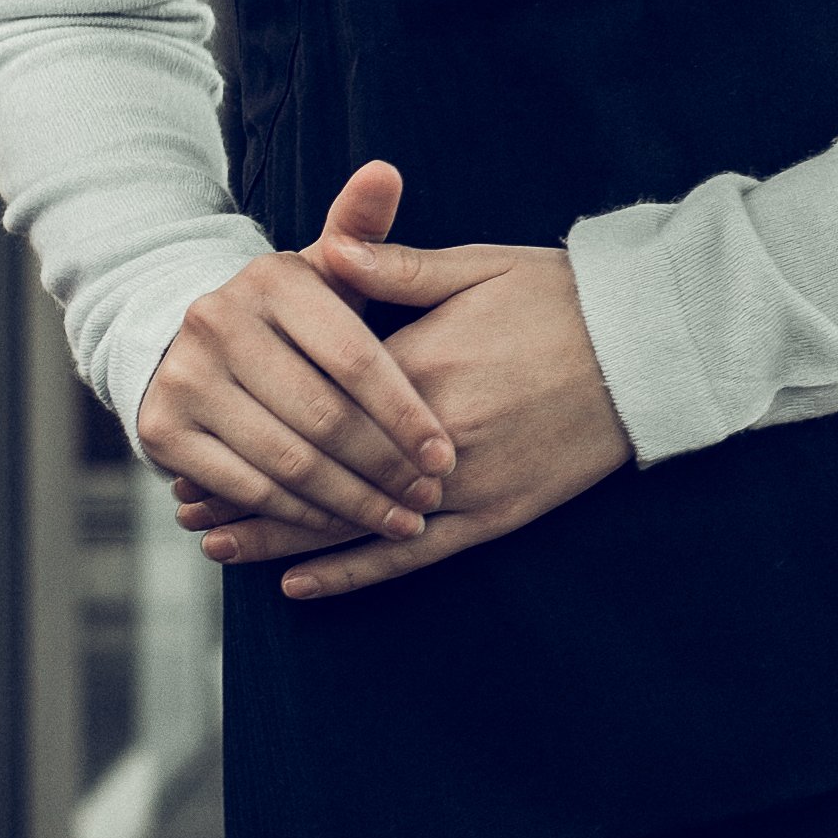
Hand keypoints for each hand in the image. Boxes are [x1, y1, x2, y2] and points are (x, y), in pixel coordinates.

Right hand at [133, 169, 457, 547]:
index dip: (406, 413)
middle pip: (324, 417)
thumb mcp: (322, 268)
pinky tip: (338, 525)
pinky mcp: (161, 429)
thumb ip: (362, 230)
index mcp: (272, 281)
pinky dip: (295, 513)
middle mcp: (218, 323)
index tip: (447, 454)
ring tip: (397, 521)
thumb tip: (386, 171)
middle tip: (428, 500)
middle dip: (385, 468)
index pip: (356, 358)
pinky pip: (244, 485)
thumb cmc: (285, 312)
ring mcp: (184, 378)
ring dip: (348, 501)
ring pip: (286, 459)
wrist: (176, 336)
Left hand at [166, 161, 629, 600]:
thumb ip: (395, 265)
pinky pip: (413, 553)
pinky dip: (354, 572)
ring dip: (280, 536)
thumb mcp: (479, 266)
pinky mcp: (497, 514)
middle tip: (186, 503)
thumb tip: (321, 253)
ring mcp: (465, 482)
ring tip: (217, 545)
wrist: (651, 348)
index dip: (249, 420)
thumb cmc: (563, 298)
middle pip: (318, 470)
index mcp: (420, 366)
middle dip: (247, 487)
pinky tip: (300, 585)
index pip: (313, 401)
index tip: (195, 434)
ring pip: (354, 522)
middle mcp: (433, 436)